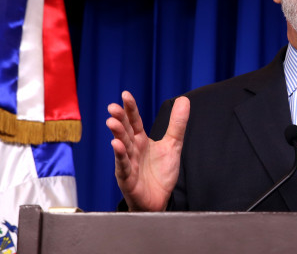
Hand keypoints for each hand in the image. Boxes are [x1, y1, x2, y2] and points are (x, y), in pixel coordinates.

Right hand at [106, 91, 189, 210]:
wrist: (158, 200)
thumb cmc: (160, 173)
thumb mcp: (173, 145)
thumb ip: (177, 124)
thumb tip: (184, 99)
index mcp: (141, 140)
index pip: (135, 121)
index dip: (130, 108)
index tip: (125, 94)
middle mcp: (132, 149)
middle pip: (125, 131)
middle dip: (119, 119)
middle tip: (112, 107)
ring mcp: (128, 163)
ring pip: (121, 146)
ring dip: (116, 134)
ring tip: (111, 122)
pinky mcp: (127, 178)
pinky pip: (123, 165)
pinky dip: (120, 155)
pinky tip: (116, 144)